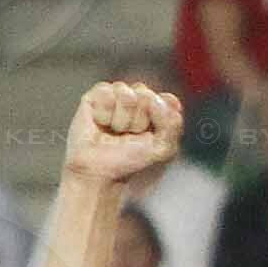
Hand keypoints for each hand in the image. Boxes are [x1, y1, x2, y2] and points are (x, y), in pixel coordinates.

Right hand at [62, 78, 181, 189]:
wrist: (101, 171)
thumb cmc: (131, 160)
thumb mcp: (163, 148)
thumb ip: (172, 123)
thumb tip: (154, 99)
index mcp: (157, 108)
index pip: (168, 101)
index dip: (160, 120)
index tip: (151, 137)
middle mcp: (137, 98)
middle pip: (146, 95)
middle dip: (139, 121)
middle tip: (129, 136)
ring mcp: (116, 95)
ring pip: (127, 95)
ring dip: (122, 120)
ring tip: (115, 132)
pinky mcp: (94, 96)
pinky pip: (107, 95)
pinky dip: (104, 114)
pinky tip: (101, 124)